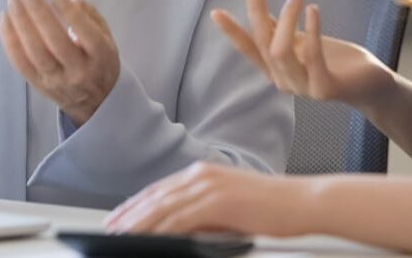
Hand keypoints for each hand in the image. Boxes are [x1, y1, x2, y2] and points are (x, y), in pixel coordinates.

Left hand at [0, 0, 118, 125]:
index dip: (68, 12)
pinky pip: (20, 63)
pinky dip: (10, 41)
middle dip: (38, 13)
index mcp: (100, 56)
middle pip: (54, 41)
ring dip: (19, 24)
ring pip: (34, 52)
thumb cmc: (101, 62)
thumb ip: (91, 16)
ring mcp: (56, 81)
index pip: (84, 31)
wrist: (96, 104)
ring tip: (12, 1)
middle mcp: (78, 70)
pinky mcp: (39, 86)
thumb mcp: (108, 37)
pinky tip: (5, 20)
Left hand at [105, 161, 312, 236]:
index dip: (137, 205)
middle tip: (108, 229)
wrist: (303, 201)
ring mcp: (209, 185)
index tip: (119, 218)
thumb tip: (180, 230)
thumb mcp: (231, 207)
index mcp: (204, 172)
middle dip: (129, 214)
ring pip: (162, 207)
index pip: (161, 190)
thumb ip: (204, 213)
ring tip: (119, 236)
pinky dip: (159, 229)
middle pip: (155, 196)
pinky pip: (180, 218)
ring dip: (137, 223)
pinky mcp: (217, 200)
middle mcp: (202, 174)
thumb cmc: (273, 208)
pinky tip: (147, 239)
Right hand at [211, 0, 392, 109]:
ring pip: (281, 50)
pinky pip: (312, 56)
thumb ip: (281, 30)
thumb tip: (259, 9)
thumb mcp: (302, 41)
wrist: (370, 83)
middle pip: (263, 43)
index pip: (248, 49)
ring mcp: (303, 88)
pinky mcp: (324, 89)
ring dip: (287, 18)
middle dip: (255, 12)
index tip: (216, 11)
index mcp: (275, 69)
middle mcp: (284, 81)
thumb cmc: (334, 60)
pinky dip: (311, 30)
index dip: (232, 31)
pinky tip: (313, 9)